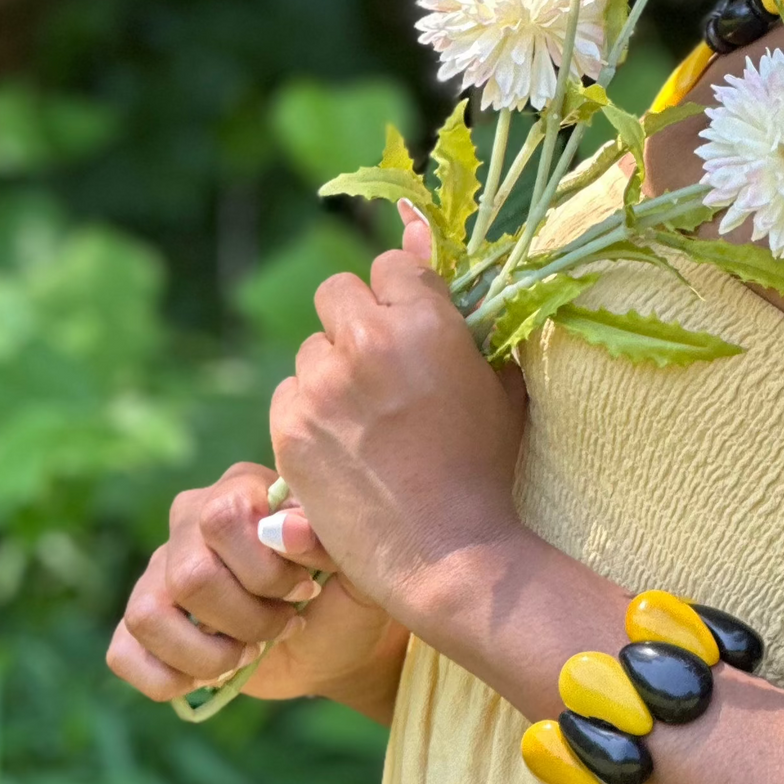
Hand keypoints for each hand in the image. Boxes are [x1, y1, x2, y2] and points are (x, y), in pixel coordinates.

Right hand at [106, 460, 402, 702]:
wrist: (334, 641)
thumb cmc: (344, 590)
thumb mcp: (354, 562)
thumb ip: (326, 537)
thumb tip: (284, 531)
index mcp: (240, 489)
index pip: (223, 517)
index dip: (265, 569)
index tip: (305, 591)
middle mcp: (190, 520)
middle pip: (189, 575)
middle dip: (245, 619)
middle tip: (283, 627)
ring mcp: (159, 572)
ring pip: (148, 614)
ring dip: (207, 654)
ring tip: (248, 655)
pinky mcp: (143, 624)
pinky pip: (122, 650)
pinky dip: (166, 678)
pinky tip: (210, 676)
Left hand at [270, 201, 528, 628]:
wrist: (449, 553)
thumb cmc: (488, 465)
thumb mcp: (495, 378)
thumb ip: (465, 310)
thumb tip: (423, 229)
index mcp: (424, 320)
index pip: (392, 265)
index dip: (402, 297)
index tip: (412, 329)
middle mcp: (366, 341)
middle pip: (337, 293)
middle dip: (356, 321)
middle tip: (380, 368)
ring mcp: (322, 386)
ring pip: (310, 349)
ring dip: (331, 371)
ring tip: (364, 419)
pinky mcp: (290, 429)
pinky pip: (289, 394)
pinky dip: (308, 412)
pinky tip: (341, 446)